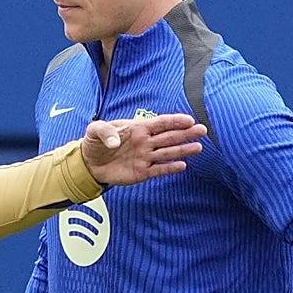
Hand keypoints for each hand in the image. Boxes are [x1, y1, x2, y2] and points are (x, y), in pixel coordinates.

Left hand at [81, 113, 205, 186]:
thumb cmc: (94, 143)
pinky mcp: (142, 172)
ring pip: (168, 152)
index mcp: (138, 128)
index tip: (188, 120)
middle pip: (169, 136)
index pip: (160, 123)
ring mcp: (146, 157)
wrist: (89, 163)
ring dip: (183, 150)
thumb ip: (105, 131)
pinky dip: (170, 168)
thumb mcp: (94, 130)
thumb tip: (115, 141)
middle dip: (186, 133)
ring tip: (198, 147)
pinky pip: (159, 169)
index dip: (174, 121)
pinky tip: (182, 165)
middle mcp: (146, 142)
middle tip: (202, 130)